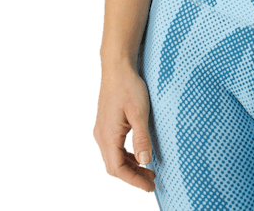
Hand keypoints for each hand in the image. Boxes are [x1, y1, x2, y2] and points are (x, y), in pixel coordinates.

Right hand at [92, 63, 156, 192]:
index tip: (149, 186)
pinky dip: (126, 156)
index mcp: (107, 136)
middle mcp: (101, 136)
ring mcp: (102, 130)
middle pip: (114, 167)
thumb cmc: (128, 87)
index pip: (117, 169)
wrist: (117, 67)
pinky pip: (114, 148)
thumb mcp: (139, 112)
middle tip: (152, 180)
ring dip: (130, 166)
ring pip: (114, 158)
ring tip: (148, 170)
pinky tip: (138, 155)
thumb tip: (145, 162)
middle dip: (133, 176)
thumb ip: (141, 139)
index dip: (133, 181)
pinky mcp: (106, 125)